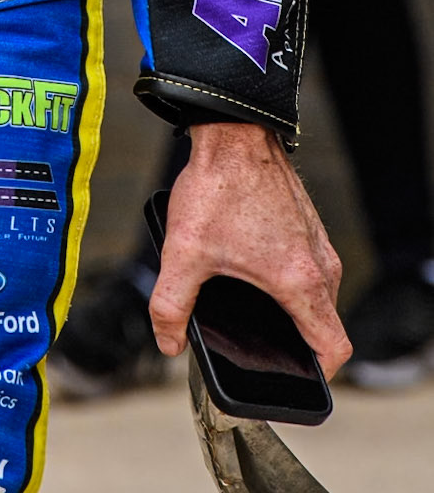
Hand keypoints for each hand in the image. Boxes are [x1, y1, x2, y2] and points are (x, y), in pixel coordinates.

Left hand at [149, 120, 350, 379]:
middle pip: (323, 322)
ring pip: (317, 293)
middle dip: (294, 338)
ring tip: (251, 302)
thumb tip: (169, 341)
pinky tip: (251, 267)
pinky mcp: (308, 223)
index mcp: (300, 281)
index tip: (291, 372)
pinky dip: (288, 276)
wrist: (233, 131)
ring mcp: (317, 241)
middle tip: (259, 340)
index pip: (334, 347)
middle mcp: (320, 263)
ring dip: (291, 304)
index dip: (318, 371)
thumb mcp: (184, 252)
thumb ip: (171, 304)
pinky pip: (309, 266)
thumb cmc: (219, 186)